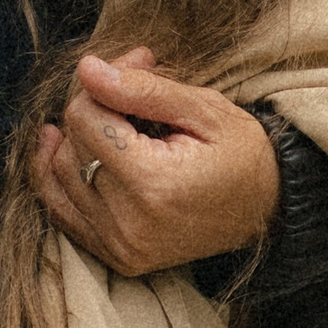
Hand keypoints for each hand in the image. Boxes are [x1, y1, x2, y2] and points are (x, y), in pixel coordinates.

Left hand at [31, 47, 280, 277]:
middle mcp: (131, 223)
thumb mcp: (205, 109)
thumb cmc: (243, 153)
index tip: (135, 70)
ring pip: (59, 176)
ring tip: (113, 123)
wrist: (269, 209)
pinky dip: (59, 179)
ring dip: (76, 143)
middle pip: (71, 147)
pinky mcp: (119, 257)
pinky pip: (63, 213)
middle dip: (92, 109)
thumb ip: (143, 88)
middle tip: (130, 91)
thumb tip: (87, 69)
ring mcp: (122, 246)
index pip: (86, 119)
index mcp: (154, 183)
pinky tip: (67, 149)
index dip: (103, 85)